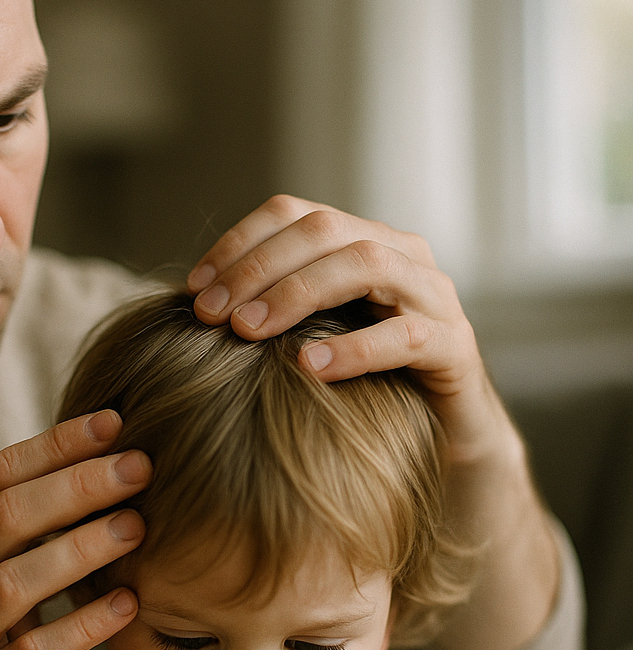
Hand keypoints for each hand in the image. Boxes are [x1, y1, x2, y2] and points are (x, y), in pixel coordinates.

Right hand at [0, 409, 149, 649]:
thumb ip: (19, 533)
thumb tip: (96, 466)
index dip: (56, 444)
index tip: (114, 421)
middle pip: (5, 517)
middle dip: (77, 485)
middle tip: (141, 466)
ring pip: (13, 582)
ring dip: (80, 549)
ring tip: (138, 527)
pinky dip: (82, 627)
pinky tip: (128, 606)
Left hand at [188, 196, 493, 463]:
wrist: (441, 437)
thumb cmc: (362, 383)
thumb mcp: (311, 334)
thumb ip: (270, 309)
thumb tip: (194, 305)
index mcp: (361, 239)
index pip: (293, 212)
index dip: (238, 243)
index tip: (194, 288)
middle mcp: (401, 254)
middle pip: (324, 231)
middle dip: (258, 268)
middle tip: (210, 314)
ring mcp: (433, 296)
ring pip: (367, 264)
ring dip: (298, 293)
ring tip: (248, 331)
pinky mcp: (454, 346)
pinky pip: (405, 335)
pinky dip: (354, 348)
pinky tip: (309, 367)